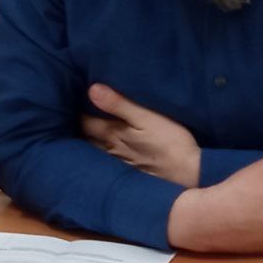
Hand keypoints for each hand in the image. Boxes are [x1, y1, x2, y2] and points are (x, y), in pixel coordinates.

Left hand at [80, 83, 201, 186]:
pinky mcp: (131, 171)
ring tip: (88, 128)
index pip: (85, 122)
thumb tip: (91, 90)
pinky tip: (108, 148)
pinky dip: (103, 151)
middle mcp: (111, 150)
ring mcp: (120, 163)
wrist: (188, 173)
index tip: (75, 98)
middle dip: (81, 125)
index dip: (78, 110)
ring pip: (97, 150)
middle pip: (88, 137)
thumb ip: (119, 104)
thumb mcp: (146, 117)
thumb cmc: (169, 141)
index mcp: (112, 135)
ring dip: (91, 139)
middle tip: (77, 112)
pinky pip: (109, 160)